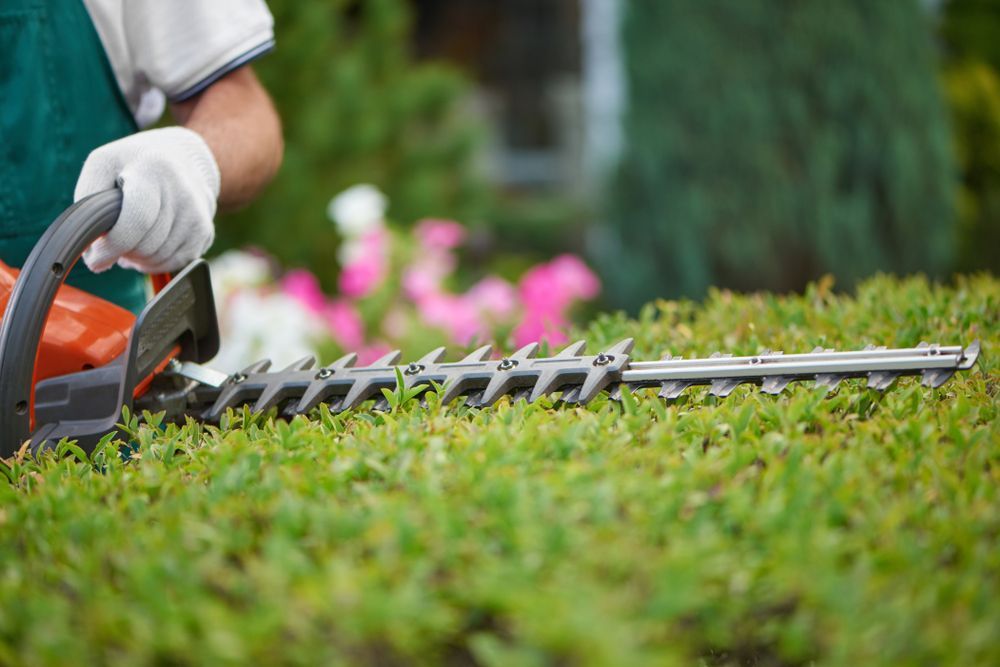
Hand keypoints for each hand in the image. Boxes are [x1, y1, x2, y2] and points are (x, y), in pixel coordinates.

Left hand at [74, 127, 220, 273]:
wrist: (182, 157)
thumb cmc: (133, 163)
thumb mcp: (103, 164)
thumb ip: (88, 201)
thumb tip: (93, 248)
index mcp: (152, 170)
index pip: (136, 222)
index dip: (112, 247)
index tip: (95, 258)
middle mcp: (182, 191)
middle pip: (146, 245)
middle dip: (123, 251)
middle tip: (113, 242)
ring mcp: (197, 213)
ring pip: (160, 258)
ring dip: (139, 258)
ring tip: (131, 240)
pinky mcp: (205, 230)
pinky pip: (176, 263)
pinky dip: (157, 262)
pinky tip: (148, 246)